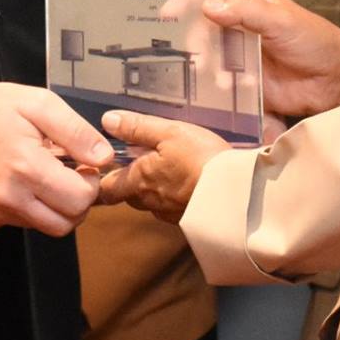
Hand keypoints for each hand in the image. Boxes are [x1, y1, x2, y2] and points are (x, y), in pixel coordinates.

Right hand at [0, 73, 110, 236]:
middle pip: (67, 223)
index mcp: (25, 168)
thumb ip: (75, 132)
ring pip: (46, 226)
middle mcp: (9, 198)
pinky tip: (25, 180)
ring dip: (57, 206)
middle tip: (72, 172)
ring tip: (47, 173)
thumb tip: (103, 157)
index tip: (84, 164)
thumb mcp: (39, 103)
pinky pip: (23, 222)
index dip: (91, 182)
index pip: (80, 200)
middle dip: (79, 200)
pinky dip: (34, 207)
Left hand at [95, 112, 229, 222]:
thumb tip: (108, 121)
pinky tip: (187, 182)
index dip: (102, 179)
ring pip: (150, 201)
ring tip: (168, 168)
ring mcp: (168, 213)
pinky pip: (171, 207)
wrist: (237, 192)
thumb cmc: (202, 159)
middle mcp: (149, 202)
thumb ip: (137, 128)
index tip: (106, 167)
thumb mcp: (169, 132)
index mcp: (138, 180)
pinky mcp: (187, 219)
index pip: (106, 188)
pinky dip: (173, 195)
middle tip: (141, 160)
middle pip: (127, 195)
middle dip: (129, 181)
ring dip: (153, 188)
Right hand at [202, 0, 339, 117]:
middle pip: (205, 28)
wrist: (338, 81)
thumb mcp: (282, 21)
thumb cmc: (316, 41)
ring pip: (209, 56)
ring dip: (204, 66)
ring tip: (214, 78)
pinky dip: (214, 86)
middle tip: (195, 56)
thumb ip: (247, 12)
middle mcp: (242, 28)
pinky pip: (220, 83)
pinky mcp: (245, 83)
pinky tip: (218, 90)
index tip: (168, 11)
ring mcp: (242, 56)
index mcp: (251, 4)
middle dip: (195, 40)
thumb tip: (209, 6)